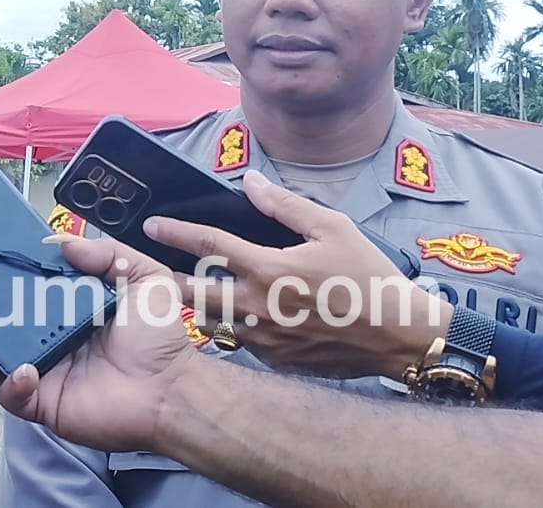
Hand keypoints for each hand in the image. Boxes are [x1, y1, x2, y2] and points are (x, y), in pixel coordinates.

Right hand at [0, 235, 196, 453]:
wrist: (172, 389)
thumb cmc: (159, 336)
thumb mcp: (143, 277)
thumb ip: (106, 253)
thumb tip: (61, 242)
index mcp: (62, 306)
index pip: (16, 289)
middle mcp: (45, 336)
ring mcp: (40, 370)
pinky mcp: (42, 402)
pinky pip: (12, 396)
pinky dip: (10, 383)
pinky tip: (21, 370)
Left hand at [147, 169, 451, 379]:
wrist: (398, 336)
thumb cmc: (368, 277)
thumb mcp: (332, 228)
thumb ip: (284, 204)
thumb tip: (250, 182)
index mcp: (268, 268)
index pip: (208, 244)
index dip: (175, 231)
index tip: (151, 225)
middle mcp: (257, 305)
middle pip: (192, 291)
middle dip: (164, 278)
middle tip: (144, 268)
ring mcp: (262, 338)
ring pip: (210, 320)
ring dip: (193, 304)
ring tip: (177, 289)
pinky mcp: (273, 361)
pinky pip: (238, 341)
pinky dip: (228, 326)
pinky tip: (226, 315)